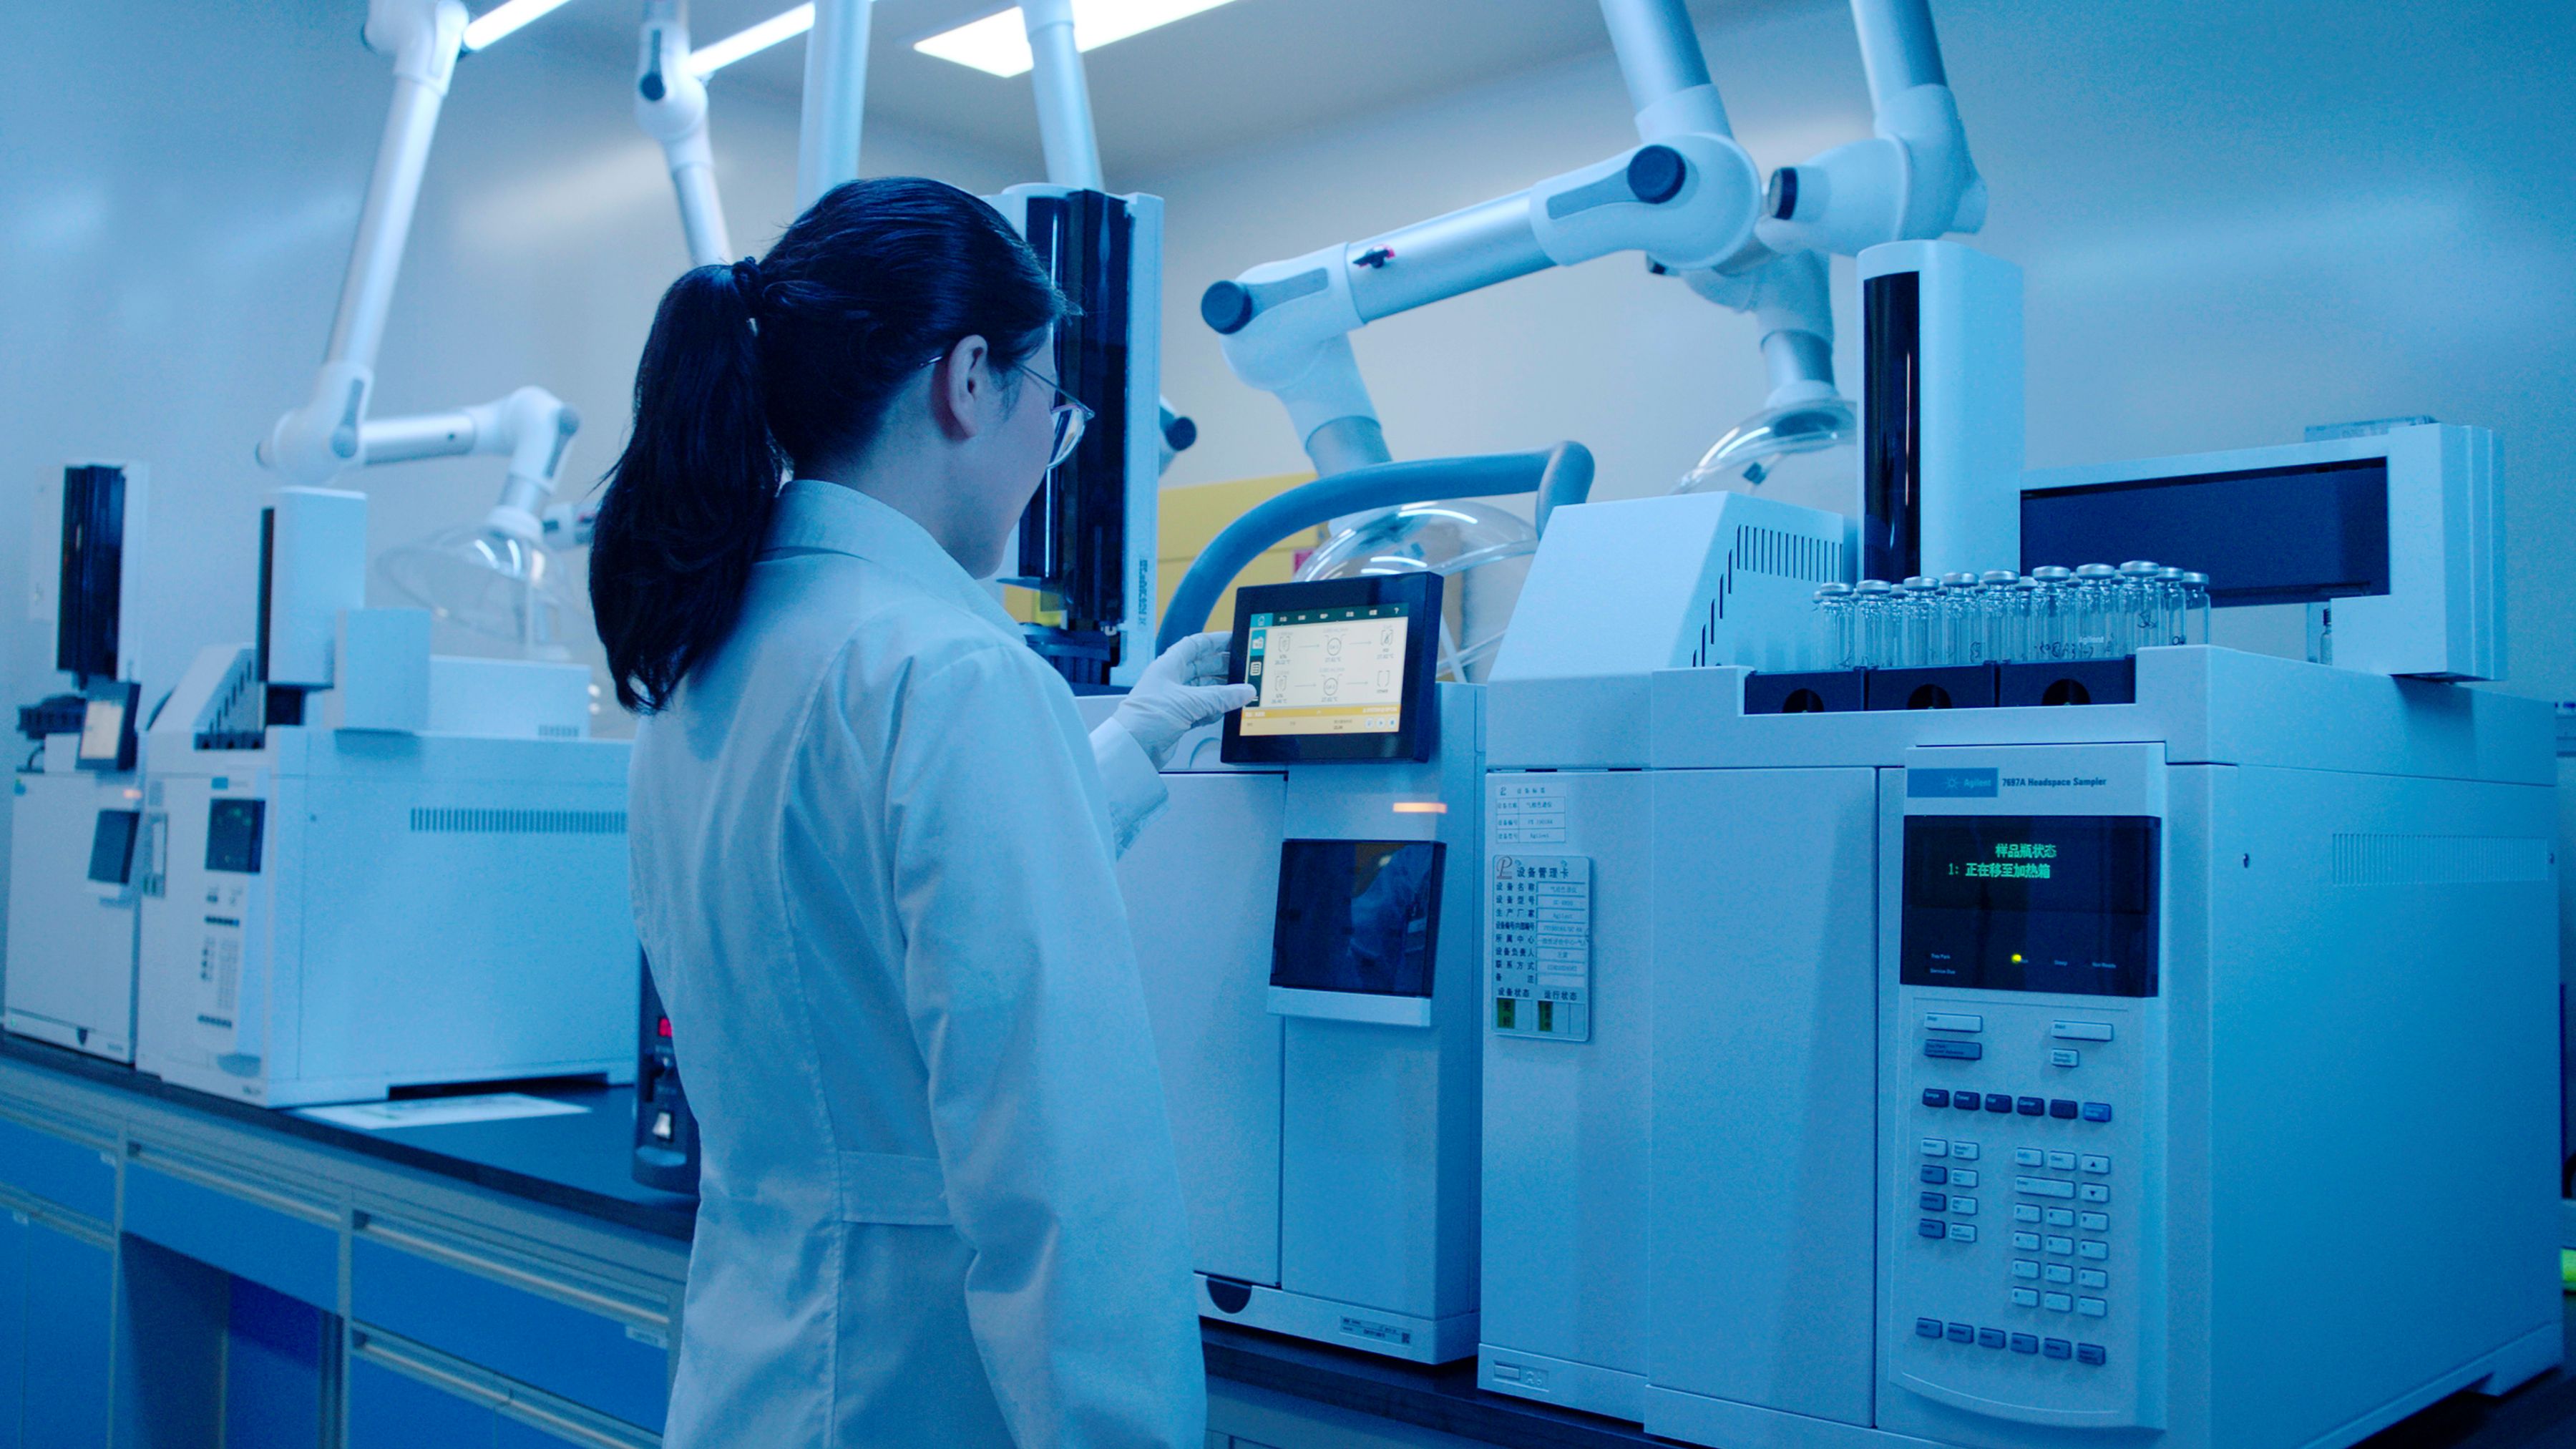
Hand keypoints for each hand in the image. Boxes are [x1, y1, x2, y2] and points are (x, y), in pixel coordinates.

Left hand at [1112, 632, 1257, 768]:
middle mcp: (1171, 680)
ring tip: (1240, 691)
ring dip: (1220, 691)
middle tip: (1243, 668)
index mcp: (1168, 666)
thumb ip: (1220, 696)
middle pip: (1202, 667)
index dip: (1214, 641)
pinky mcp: (1177, 719)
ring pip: (1203, 690)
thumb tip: (1245, 691)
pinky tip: (1224, 711)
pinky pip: (1201, 710)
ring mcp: (1174, 700)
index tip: (1234, 640)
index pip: (1194, 645)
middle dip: (1222, 667)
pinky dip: (1213, 710)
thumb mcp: (1188, 702)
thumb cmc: (1148, 716)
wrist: (1132, 748)